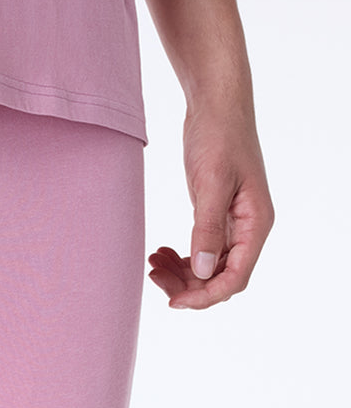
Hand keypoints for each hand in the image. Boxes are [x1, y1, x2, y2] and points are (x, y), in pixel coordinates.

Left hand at [147, 101, 273, 309]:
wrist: (215, 106)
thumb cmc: (218, 137)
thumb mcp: (211, 182)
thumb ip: (207, 228)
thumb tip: (202, 270)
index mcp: (256, 223)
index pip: (236, 278)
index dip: (205, 296)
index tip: (172, 301)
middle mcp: (249, 228)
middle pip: (220, 278)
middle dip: (187, 286)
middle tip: (152, 277)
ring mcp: (233, 224)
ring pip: (208, 268)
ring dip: (180, 274)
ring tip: (152, 263)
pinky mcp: (216, 217)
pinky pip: (201, 251)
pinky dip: (180, 259)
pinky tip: (159, 253)